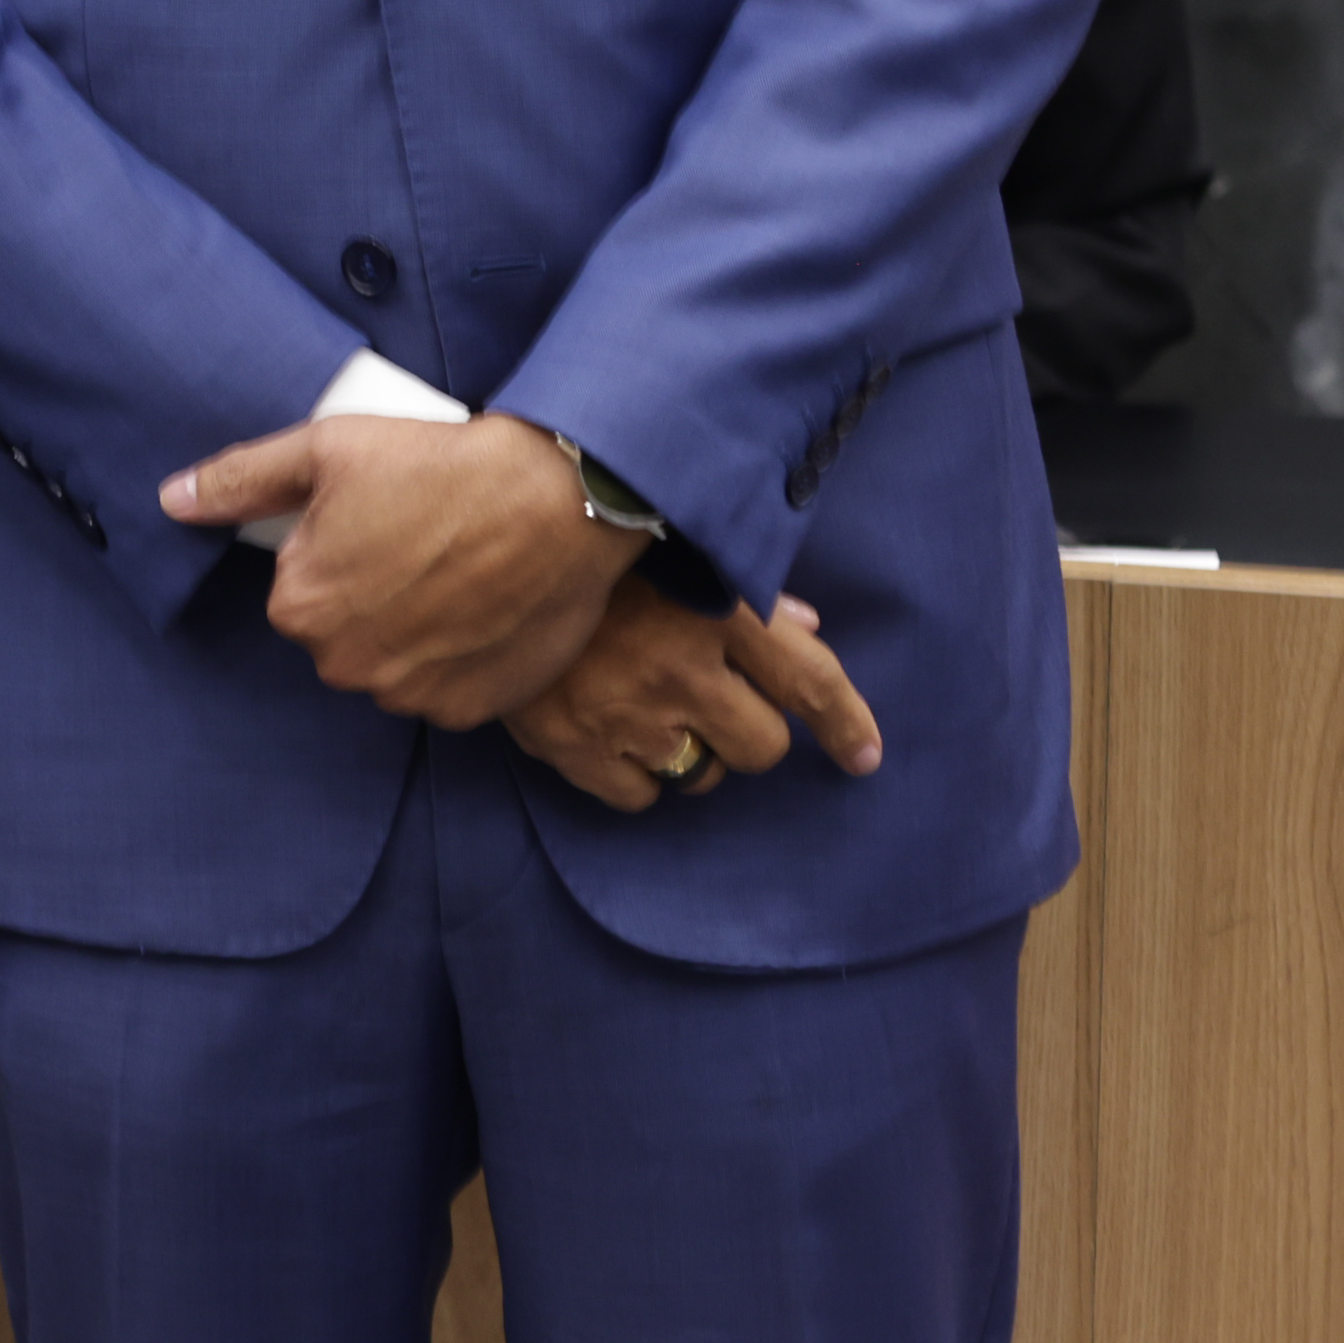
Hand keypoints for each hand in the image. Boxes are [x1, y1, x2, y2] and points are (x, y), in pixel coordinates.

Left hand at [161, 410, 615, 726]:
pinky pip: (446, 687)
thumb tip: (172, 499)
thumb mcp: (325, 450)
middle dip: (369, 596)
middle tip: (420, 544)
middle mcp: (350, 666)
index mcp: (302, 608)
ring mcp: (415, 695)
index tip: (379, 522)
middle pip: (343, 631)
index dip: (336, 551)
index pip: (299, 588)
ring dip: (413, 632)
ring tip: (457, 574)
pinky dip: (459, 658)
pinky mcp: (473, 709)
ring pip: (393, 663)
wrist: (559, 501)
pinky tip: (482, 610)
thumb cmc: (440, 469)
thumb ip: (240, 480)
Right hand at [503, 569, 884, 812]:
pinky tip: (615, 735)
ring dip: (692, 753)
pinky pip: (639, 795)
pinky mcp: (572, 742)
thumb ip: (747, 592)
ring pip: (703, 776)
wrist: (480, 551)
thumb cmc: (591, 548)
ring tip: (653, 712)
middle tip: (711, 704)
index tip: (863, 756)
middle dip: (748, 732)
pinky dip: (635, 773)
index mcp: (714, 609)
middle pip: (763, 748)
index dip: (846, 724)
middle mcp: (679, 667)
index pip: (810, 681)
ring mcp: (625, 711)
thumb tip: (807, 626)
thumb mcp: (679, 550)